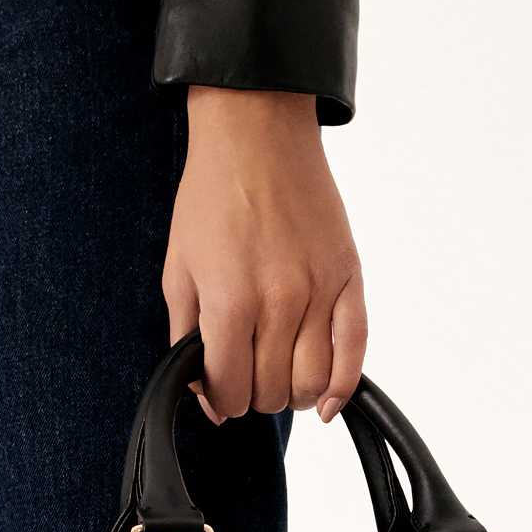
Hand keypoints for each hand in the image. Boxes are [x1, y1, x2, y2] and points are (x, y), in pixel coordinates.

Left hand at [162, 89, 367, 423]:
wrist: (256, 130)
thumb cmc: (212, 197)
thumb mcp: (178, 271)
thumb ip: (185, 340)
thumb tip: (205, 395)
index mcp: (231, 302)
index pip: (231, 392)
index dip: (221, 400)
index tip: (220, 388)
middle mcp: (279, 302)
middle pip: (272, 393)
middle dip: (254, 394)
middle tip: (247, 371)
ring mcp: (319, 290)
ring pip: (311, 383)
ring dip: (293, 393)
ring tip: (280, 374)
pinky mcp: (348, 277)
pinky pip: (354, 352)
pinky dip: (341, 387)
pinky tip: (325, 402)